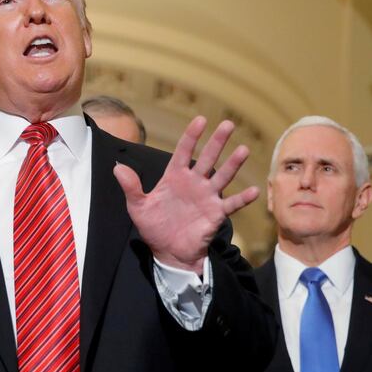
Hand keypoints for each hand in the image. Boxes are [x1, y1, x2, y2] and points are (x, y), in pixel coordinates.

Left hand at [113, 117, 258, 274]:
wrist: (168, 251)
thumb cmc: (154, 227)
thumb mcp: (137, 207)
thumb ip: (131, 187)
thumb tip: (118, 167)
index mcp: (175, 177)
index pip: (183, 151)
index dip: (192, 136)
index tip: (201, 120)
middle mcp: (194, 183)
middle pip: (207, 158)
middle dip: (217, 142)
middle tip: (228, 124)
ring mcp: (207, 197)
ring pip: (222, 176)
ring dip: (233, 164)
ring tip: (243, 150)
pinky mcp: (216, 213)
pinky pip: (231, 204)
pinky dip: (243, 199)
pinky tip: (254, 191)